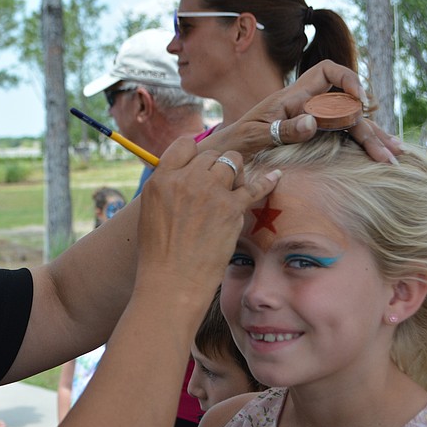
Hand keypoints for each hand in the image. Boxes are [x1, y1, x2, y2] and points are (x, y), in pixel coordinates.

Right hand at [136, 138, 278, 302]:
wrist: (172, 281)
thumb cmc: (159, 254)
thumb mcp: (151, 212)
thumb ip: (167, 188)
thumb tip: (184, 176)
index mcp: (161, 179)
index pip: (184, 145)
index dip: (196, 153)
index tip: (201, 165)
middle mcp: (186, 179)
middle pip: (212, 154)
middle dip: (217, 167)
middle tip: (217, 188)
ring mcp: (210, 191)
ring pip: (233, 161)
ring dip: (236, 173)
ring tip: (234, 191)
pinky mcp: (231, 208)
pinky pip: (255, 185)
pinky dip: (267, 180)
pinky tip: (275, 176)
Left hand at [199, 60, 401, 163]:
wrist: (230, 151)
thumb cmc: (239, 139)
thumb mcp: (257, 135)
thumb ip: (283, 128)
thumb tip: (314, 121)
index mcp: (294, 97)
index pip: (327, 72)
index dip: (347, 80)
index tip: (359, 101)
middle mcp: (309, 106)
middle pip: (347, 107)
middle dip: (369, 127)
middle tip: (388, 152)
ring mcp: (314, 121)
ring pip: (351, 125)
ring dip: (373, 140)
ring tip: (394, 157)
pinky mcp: (315, 136)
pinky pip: (344, 138)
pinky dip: (362, 146)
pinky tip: (381, 156)